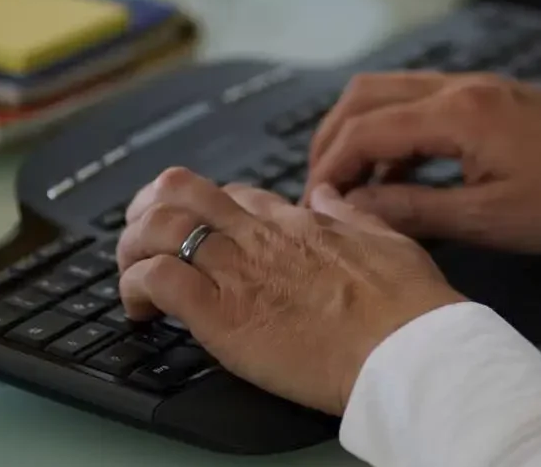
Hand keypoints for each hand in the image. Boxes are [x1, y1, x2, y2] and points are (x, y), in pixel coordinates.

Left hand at [118, 167, 465, 415]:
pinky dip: (133, 289)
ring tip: (132, 278)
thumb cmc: (408, 307)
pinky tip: (140, 310)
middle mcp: (260, 237)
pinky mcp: (221, 313)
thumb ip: (350, 215)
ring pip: (157, 228)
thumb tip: (329, 195)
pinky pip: (156, 279)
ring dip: (132, 249)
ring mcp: (238, 270)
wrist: (408, 348)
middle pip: (180, 192)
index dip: (206, 212)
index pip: (232, 196)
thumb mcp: (387, 240)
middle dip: (148, 211)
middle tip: (143, 242)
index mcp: (298, 222)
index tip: (200, 237)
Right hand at [306, 72, 540, 253]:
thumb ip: (413, 211)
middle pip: (365, 96)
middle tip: (322, 191)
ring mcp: (473, 87)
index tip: (314, 208)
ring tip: (354, 190)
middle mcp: (458, 87)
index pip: (365, 130)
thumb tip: (352, 211)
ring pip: (390, 94)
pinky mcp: (487, 98)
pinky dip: (395, 135)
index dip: (329, 168)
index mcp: (456, 114)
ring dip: (362, 135)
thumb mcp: (489, 219)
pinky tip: (401, 180)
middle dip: (332, 141)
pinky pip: (420, 104)